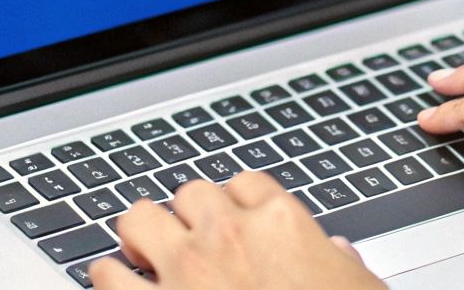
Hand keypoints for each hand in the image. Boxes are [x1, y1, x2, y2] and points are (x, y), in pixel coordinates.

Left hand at [90, 172, 383, 289]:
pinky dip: (109, 276)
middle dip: (190, 214)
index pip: (245, 184)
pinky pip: (106, 274)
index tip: (240, 220)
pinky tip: (119, 283)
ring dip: (142, 233)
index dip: (240, 203)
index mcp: (279, 223)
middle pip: (190, 193)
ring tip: (147, 250)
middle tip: (193, 237)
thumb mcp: (357, 288)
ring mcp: (183, 269)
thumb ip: (341, 264)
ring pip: (139, 218)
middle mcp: (226, 235)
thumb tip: (337, 253)